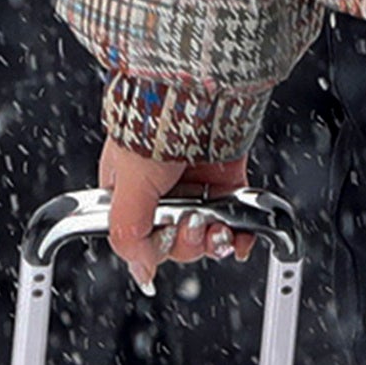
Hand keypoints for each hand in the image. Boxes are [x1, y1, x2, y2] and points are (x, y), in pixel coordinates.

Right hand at [100, 134, 253, 292]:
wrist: (196, 93)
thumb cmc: (154, 123)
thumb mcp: (129, 185)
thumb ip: (129, 232)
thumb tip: (140, 271)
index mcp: (126, 191)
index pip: (140, 239)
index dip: (157, 246)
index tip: (167, 236)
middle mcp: (159, 191)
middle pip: (176, 242)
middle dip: (189, 241)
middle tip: (193, 222)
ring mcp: (193, 186)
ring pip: (205, 234)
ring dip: (214, 239)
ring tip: (217, 227)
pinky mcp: (224, 180)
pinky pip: (233, 218)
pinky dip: (240, 233)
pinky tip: (239, 236)